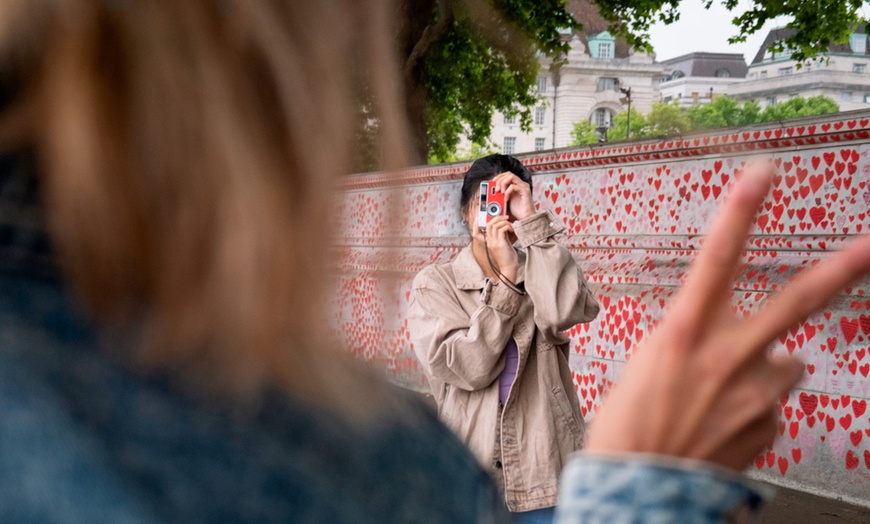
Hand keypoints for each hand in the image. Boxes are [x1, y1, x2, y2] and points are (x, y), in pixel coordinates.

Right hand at [485, 216, 518, 281]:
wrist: (508, 268)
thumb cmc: (508, 258)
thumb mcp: (503, 244)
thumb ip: (502, 236)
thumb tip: (505, 227)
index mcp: (489, 242)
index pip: (483, 228)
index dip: (486, 220)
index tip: (494, 214)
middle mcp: (489, 241)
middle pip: (489, 224)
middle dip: (498, 218)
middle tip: (506, 217)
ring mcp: (494, 243)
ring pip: (495, 225)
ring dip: (504, 222)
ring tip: (511, 225)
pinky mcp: (500, 244)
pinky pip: (502, 230)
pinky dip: (508, 227)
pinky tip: (512, 230)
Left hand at [492, 171, 533, 220]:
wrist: (525, 218)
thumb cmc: (517, 211)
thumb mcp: (505, 201)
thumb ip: (500, 195)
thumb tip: (491, 191)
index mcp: (516, 185)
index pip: (507, 175)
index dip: (498, 177)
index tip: (491, 182)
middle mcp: (520, 184)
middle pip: (508, 174)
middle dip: (500, 179)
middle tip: (496, 189)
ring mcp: (523, 186)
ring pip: (511, 176)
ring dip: (503, 183)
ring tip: (500, 192)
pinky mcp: (525, 191)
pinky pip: (513, 186)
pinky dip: (507, 192)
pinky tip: (506, 199)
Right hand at [586, 162, 869, 469]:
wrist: (637, 489)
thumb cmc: (627, 426)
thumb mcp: (644, 365)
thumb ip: (691, 342)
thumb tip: (720, 338)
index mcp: (683, 332)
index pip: (717, 258)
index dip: (741, 212)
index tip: (762, 174)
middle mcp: (726, 357)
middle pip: (795, 302)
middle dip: (841, 268)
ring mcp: (753, 393)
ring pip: (786, 362)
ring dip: (767, 368)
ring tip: (725, 392)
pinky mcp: (768, 424)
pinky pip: (773, 403)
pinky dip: (756, 407)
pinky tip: (724, 422)